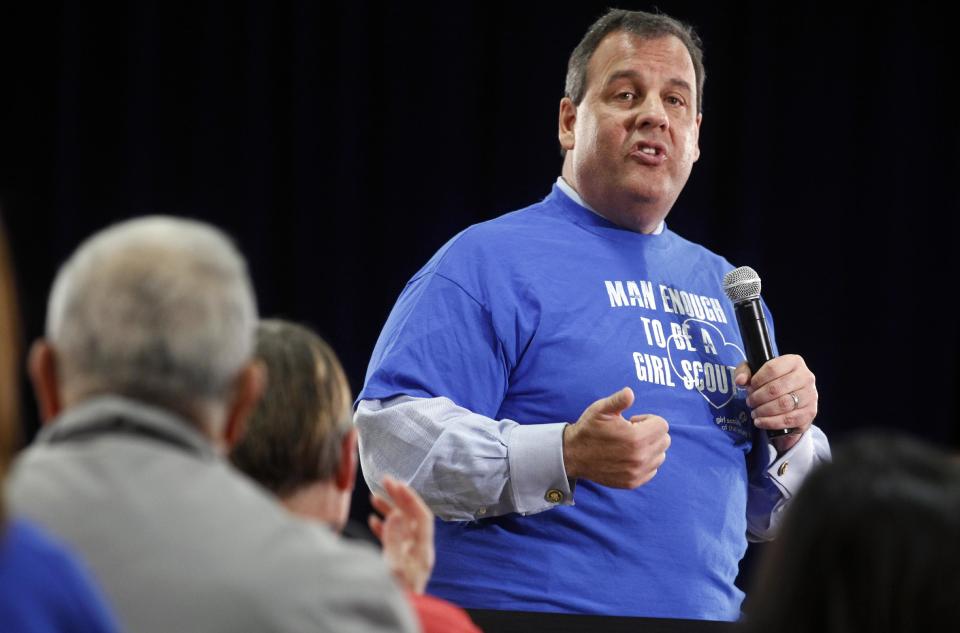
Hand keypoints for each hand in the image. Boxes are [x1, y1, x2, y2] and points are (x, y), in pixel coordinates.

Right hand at [369, 475, 434, 593]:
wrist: (401, 614)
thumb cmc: (398, 597)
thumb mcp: (394, 567)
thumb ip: (394, 540)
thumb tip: (394, 515)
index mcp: (422, 550)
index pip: (421, 516)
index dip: (409, 497)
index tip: (395, 483)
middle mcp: (418, 551)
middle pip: (412, 517)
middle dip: (398, 498)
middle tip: (384, 481)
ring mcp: (409, 557)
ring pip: (401, 526)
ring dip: (389, 510)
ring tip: (375, 497)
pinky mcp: (399, 563)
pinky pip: (393, 539)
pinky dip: (384, 527)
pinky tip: (374, 521)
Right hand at [562, 387, 669, 487]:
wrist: (573, 455)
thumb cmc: (589, 429)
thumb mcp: (601, 410)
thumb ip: (619, 400)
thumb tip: (630, 392)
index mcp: (636, 438)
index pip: (662, 425)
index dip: (648, 419)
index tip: (632, 421)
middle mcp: (640, 457)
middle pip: (664, 440)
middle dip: (651, 433)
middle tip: (631, 432)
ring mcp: (637, 472)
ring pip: (660, 456)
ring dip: (650, 448)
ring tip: (630, 445)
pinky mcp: (633, 482)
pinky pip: (652, 470)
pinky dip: (645, 462)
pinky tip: (628, 456)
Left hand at [734, 354, 817, 452]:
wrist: (790, 401)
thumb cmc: (771, 383)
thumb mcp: (756, 372)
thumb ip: (745, 372)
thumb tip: (740, 380)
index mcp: (794, 362)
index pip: (772, 368)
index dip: (757, 380)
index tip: (749, 387)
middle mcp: (806, 377)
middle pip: (776, 388)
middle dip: (758, 397)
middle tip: (750, 402)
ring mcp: (810, 395)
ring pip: (783, 405)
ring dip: (764, 411)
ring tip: (754, 412)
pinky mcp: (810, 413)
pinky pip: (789, 419)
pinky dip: (771, 422)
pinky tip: (761, 421)